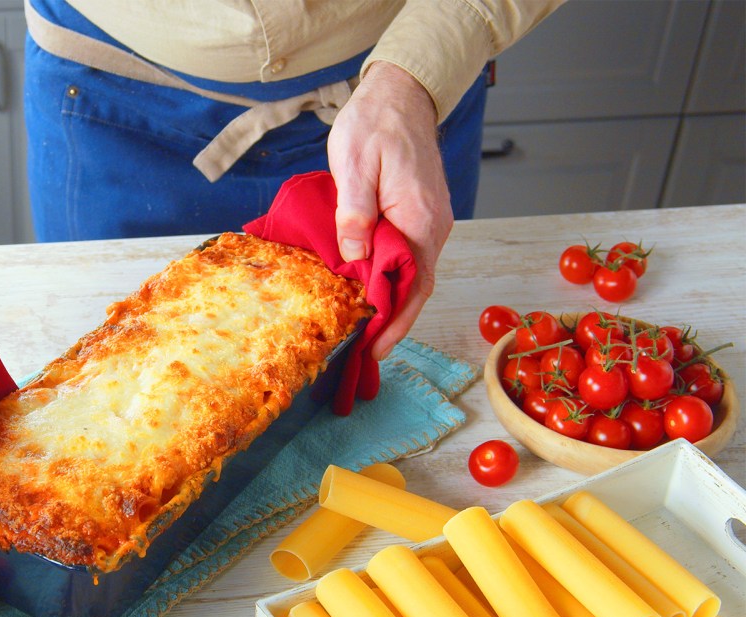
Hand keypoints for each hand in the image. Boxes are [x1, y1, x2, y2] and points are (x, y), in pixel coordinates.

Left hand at [327, 61, 452, 359]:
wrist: (400, 94)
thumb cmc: (375, 125)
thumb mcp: (354, 165)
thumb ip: (354, 213)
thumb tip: (353, 256)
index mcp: (421, 220)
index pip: (414, 286)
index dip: (396, 322)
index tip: (375, 348)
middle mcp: (433, 226)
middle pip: (416, 288)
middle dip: (392, 323)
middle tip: (362, 351)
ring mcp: (429, 221)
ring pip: (412, 273)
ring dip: (390, 302)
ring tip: (362, 328)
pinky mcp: (419, 215)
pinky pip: (407, 256)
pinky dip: (389, 278)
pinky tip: (367, 289)